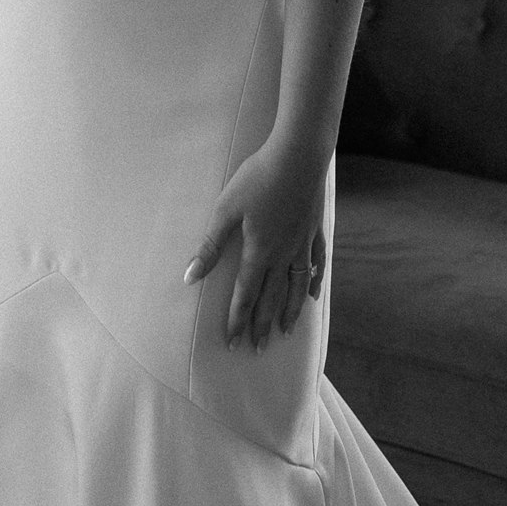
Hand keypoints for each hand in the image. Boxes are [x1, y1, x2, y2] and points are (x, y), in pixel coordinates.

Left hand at [182, 136, 327, 350]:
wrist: (298, 156)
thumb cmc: (258, 178)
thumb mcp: (226, 209)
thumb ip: (211, 245)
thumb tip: (190, 277)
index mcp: (259, 251)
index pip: (245, 294)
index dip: (238, 319)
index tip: (233, 343)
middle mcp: (283, 254)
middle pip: (271, 297)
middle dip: (262, 324)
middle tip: (258, 348)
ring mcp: (302, 243)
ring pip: (296, 286)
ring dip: (290, 311)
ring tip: (285, 331)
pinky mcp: (314, 229)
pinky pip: (316, 263)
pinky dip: (314, 281)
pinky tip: (312, 293)